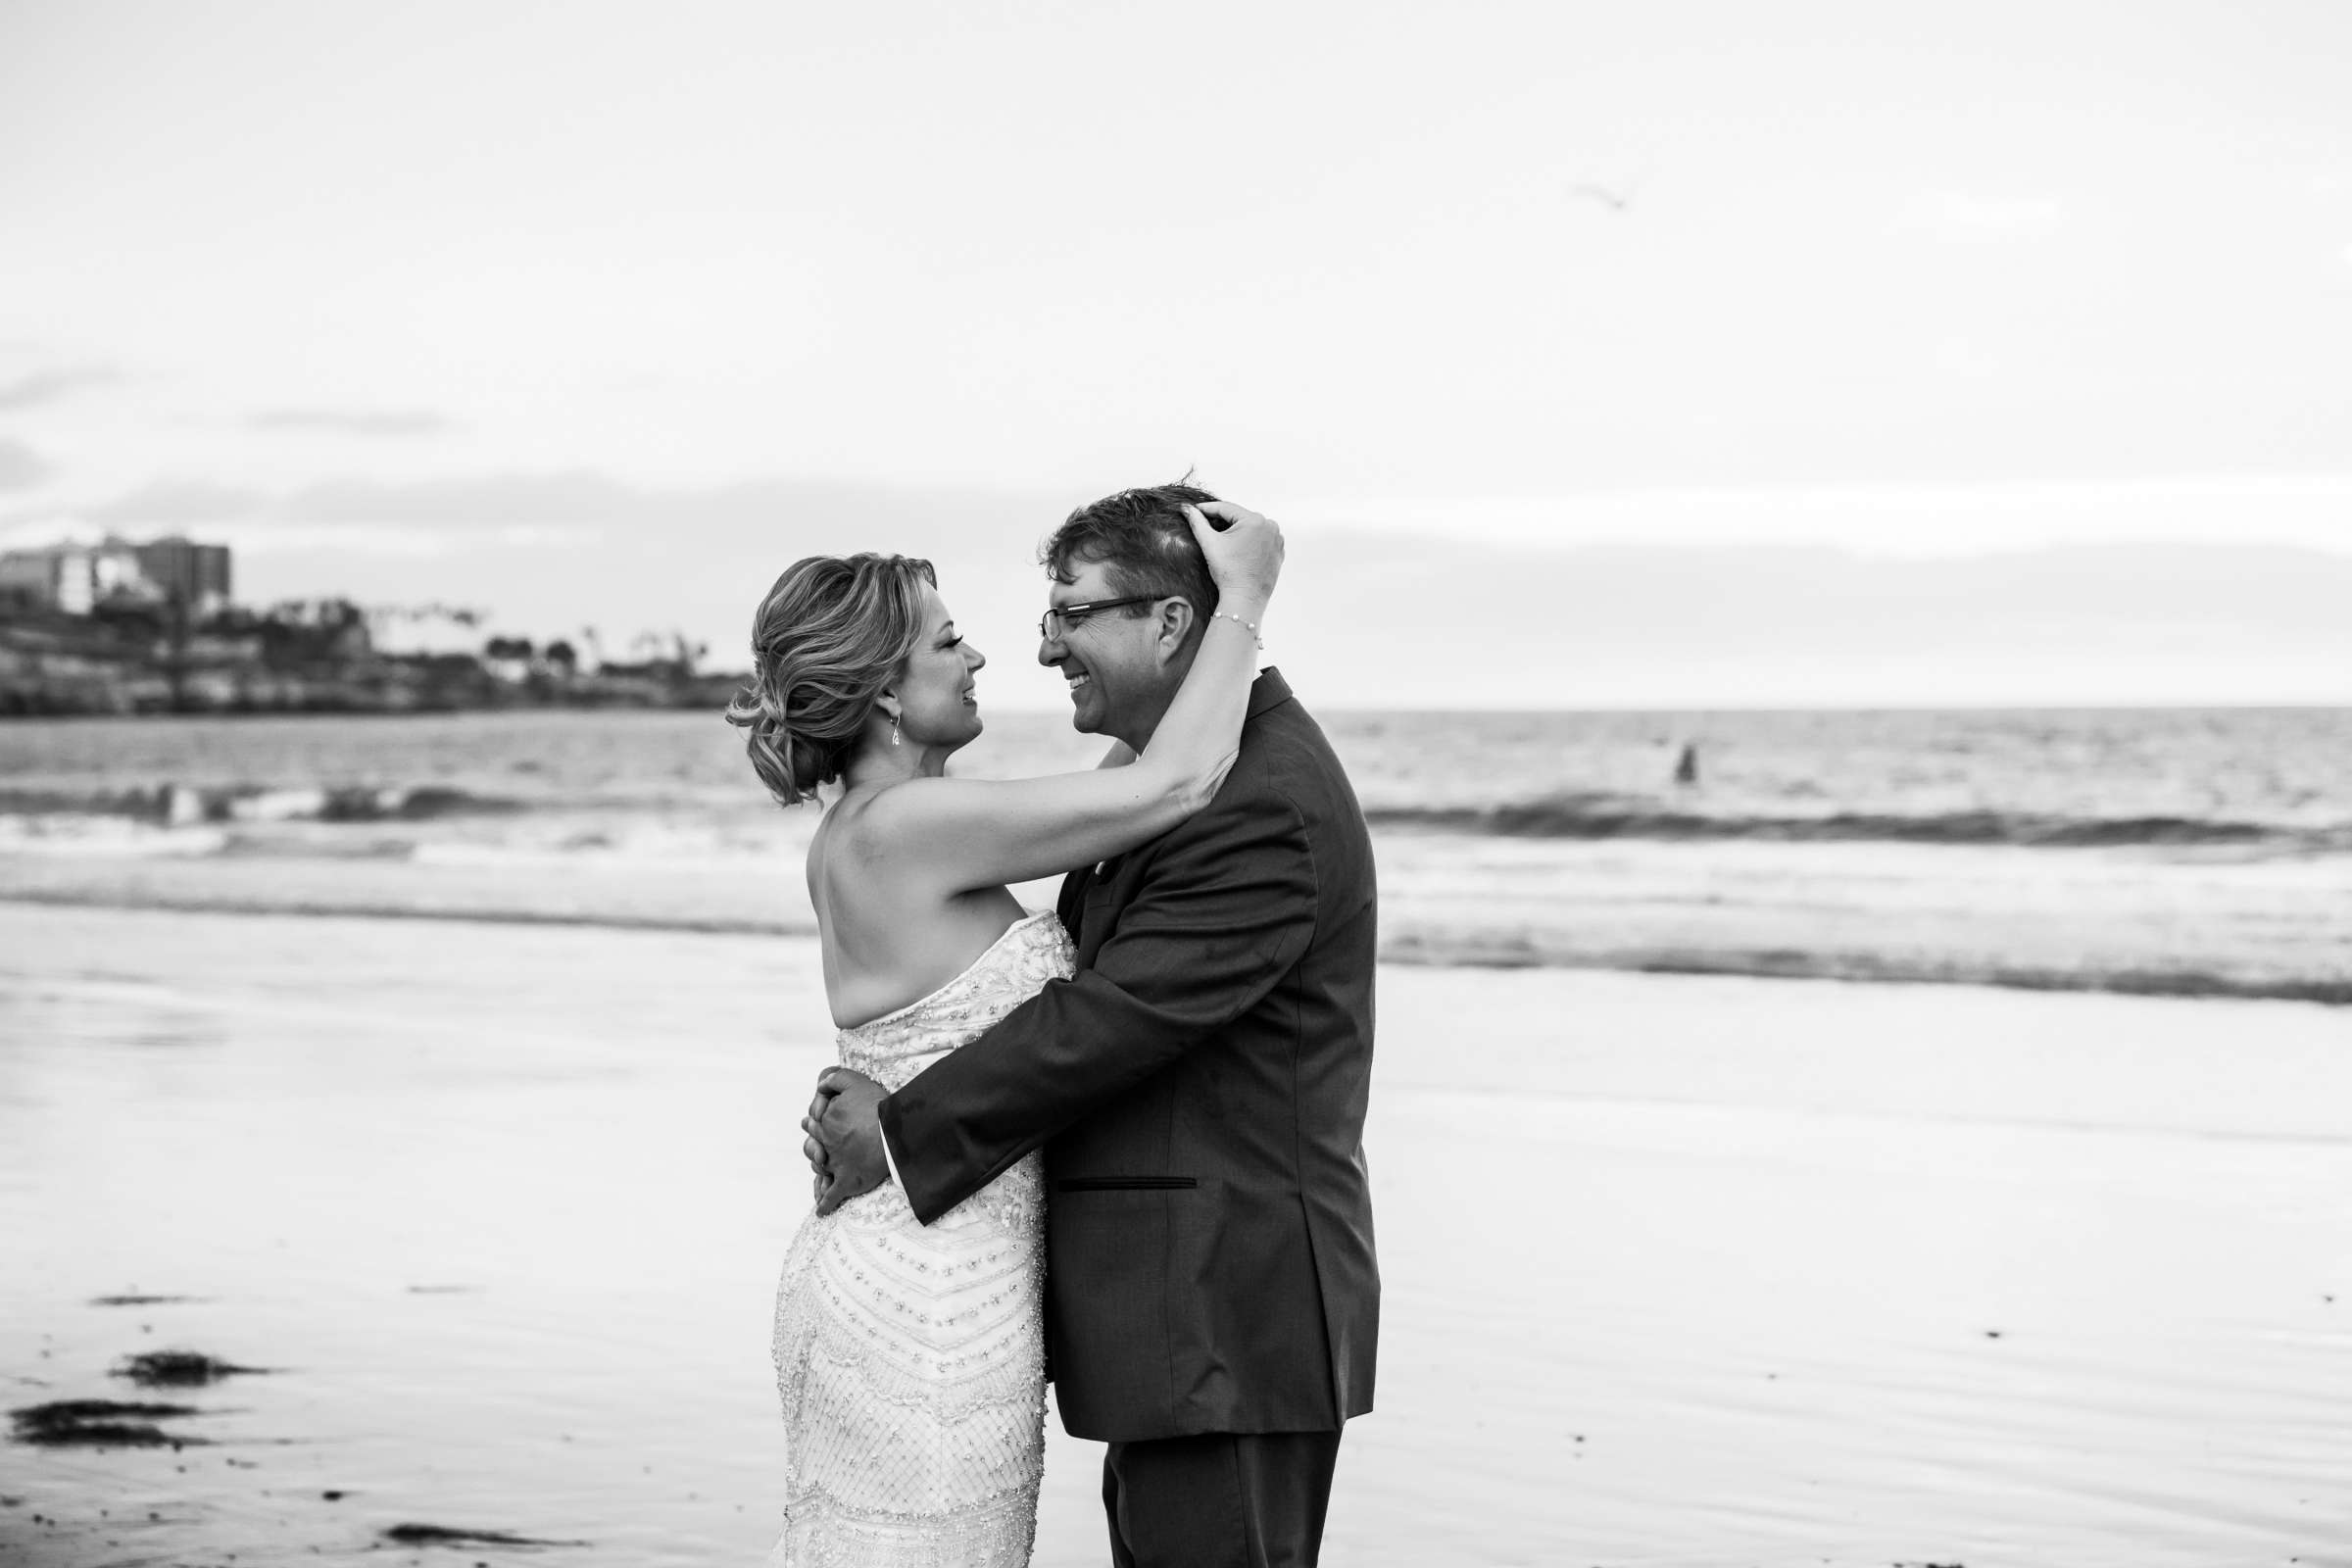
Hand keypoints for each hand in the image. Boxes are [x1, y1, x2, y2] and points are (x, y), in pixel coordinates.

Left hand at [800, 1065, 890, 1215]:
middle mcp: (827, 1143)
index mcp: (826, 1121)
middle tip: (820, 1145)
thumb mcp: (855, 1082)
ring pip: (819, 1169)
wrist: (897, 1131)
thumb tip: (819, 1085)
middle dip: (814, 1145)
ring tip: (822, 1172)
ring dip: (819, 1170)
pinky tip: (821, 1211)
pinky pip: (832, 1196)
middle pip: (812, 1145)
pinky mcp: (848, 1181)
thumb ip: (835, 1079)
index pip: (812, 1122)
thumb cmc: (878, 1105)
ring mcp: (836, 1163)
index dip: (815, 1120)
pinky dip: (825, 1204)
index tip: (818, 1120)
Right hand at [1184, 501, 1281, 616]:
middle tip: (1206, 524)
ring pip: (1251, 529)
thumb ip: (1197, 522)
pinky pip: (1261, 540)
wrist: (1245, 599)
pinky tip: (1238, 549)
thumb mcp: (1210, 543)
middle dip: (1223, 521)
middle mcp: (1270, 526)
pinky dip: (1250, 541)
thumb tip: (1187, 509)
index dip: (1208, 509)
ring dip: (1237, 530)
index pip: (1227, 508)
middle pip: (1240, 518)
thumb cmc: (1228, 572)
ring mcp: (1277, 539)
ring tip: (1222, 538)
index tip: (1195, 509)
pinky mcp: (1279, 552)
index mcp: (1255, 520)